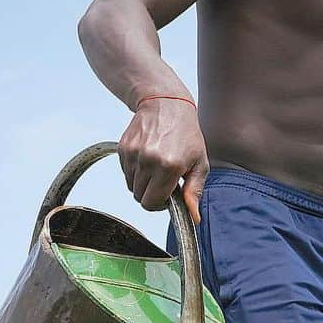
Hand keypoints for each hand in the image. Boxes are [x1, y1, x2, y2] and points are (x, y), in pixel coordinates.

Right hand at [118, 97, 208, 223]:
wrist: (166, 104)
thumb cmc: (187, 135)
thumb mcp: (199, 164)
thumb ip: (194, 192)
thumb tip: (194, 218)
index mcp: (169, 166)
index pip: (152, 203)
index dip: (160, 205)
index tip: (168, 197)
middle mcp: (148, 160)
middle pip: (139, 197)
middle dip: (151, 195)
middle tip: (164, 182)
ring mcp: (133, 154)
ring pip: (131, 186)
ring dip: (143, 183)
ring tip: (157, 168)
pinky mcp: (123, 148)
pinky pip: (125, 173)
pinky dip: (135, 172)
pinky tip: (148, 158)